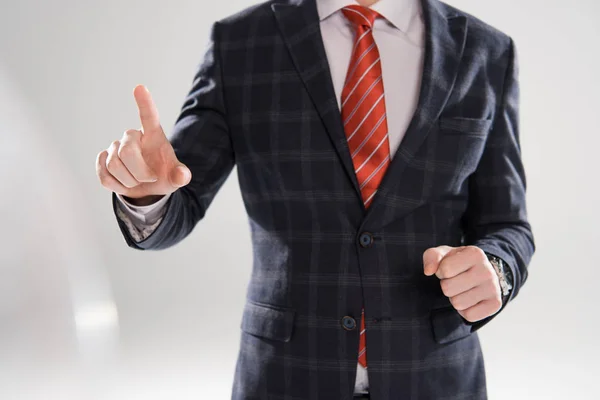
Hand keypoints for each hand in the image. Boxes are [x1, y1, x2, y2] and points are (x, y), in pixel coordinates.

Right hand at [96, 85, 190, 201]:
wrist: (147, 188)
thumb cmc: (163, 176)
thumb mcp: (176, 178)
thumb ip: (181, 176)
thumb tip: (182, 176)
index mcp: (153, 135)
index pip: (149, 116)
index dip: (144, 103)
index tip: (140, 88)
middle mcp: (132, 137)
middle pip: (127, 152)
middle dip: (139, 172)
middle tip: (150, 178)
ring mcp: (115, 147)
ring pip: (114, 166)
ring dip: (129, 181)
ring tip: (138, 180)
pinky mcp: (102, 160)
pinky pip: (104, 176)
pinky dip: (117, 185)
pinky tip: (125, 182)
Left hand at [423, 246, 501, 322]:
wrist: (482, 272)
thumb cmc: (458, 263)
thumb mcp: (444, 254)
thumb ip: (431, 257)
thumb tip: (428, 271)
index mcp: (475, 254)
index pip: (444, 270)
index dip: (441, 272)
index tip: (450, 269)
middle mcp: (487, 271)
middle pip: (448, 288)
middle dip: (447, 286)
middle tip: (456, 281)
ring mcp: (493, 289)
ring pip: (457, 303)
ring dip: (455, 298)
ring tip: (463, 289)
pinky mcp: (495, 304)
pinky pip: (469, 316)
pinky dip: (465, 310)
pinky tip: (470, 299)